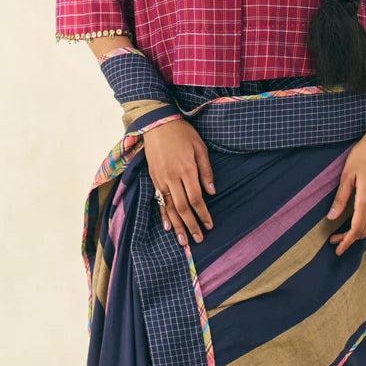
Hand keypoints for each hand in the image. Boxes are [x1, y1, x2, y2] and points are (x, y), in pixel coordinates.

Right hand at [142, 118, 215, 246]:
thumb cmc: (182, 133)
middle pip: (183, 207)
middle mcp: (173, 177)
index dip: (203, 214)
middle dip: (191, 225)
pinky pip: (159, 200)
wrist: (158, 124)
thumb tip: (212, 192)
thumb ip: (206, 171)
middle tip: (198, 240)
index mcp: (187, 169)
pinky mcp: (153, 178)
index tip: (209, 225)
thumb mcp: (200, 147)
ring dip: (177, 226)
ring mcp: (161, 179)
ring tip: (183, 241)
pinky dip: (163, 215)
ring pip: (169, 207)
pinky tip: (167, 227)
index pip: (196, 198)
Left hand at [326, 129, 365, 255]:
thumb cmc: (364, 154)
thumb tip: (332, 217)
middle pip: (365, 231)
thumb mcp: (347, 174)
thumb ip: (340, 198)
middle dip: (350, 239)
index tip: (336, 248)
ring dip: (360, 233)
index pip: (357, 229)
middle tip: (335, 240)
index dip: (346, 241)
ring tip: (345, 233)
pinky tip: (361, 221)